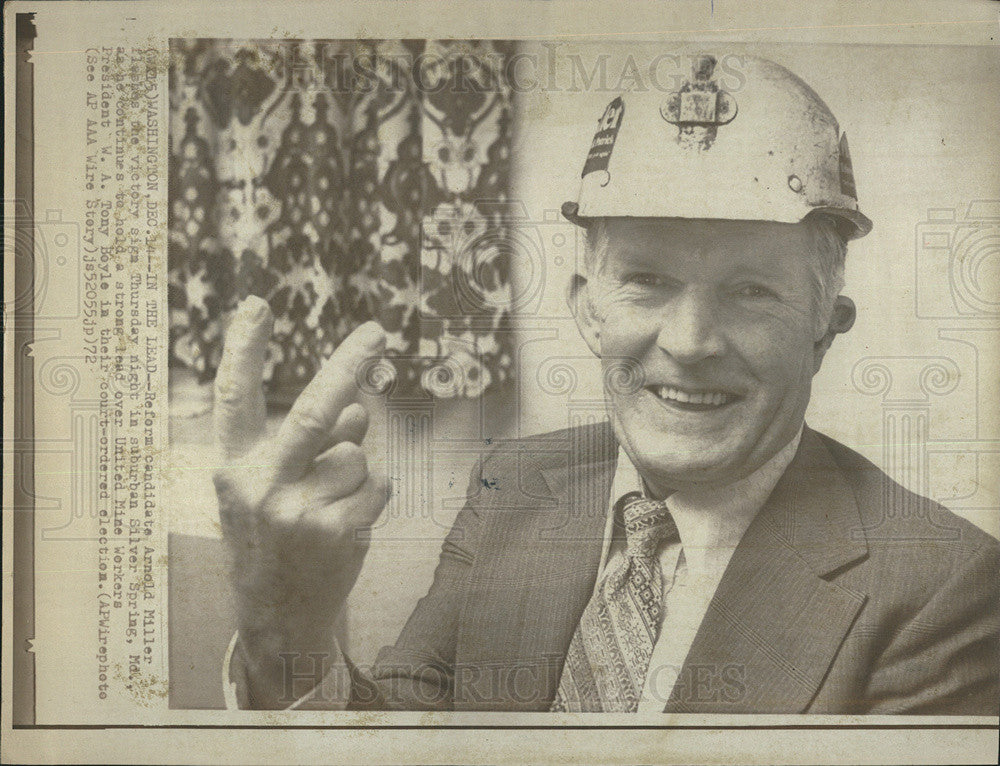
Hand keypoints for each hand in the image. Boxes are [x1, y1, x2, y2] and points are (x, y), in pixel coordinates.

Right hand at [212, 296, 388, 703]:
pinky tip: (345, 524)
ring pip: (357, 452)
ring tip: (329, 505)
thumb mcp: (268, 489)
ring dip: (356, 468)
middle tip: (377, 332)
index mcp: (234, 467)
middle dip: (350, 364)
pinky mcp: (337, 531)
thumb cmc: (273, 539)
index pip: (235, 398)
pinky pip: (377, 483)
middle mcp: (262, 486)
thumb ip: (306, 443)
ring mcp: (300, 511)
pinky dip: (371, 495)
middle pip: (316, 411)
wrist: (278, 618)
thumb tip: (359, 407)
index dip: (243, 349)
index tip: (255, 304)